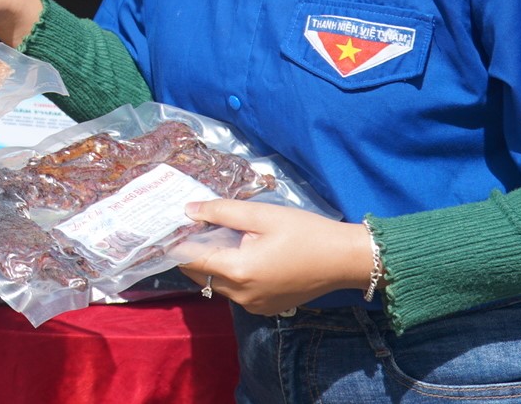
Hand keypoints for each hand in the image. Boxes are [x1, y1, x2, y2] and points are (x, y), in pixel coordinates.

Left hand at [173, 200, 372, 314]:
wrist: (345, 260)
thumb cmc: (305, 233)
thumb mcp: (262, 215)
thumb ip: (221, 212)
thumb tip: (188, 211)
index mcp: (237, 271)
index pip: (190, 260)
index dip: (178, 242)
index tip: (175, 225)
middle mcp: (241, 296)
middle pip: (200, 275)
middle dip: (195, 252)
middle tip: (202, 227)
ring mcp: (253, 306)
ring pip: (217, 284)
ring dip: (214, 264)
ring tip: (228, 237)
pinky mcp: (265, 309)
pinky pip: (236, 292)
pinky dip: (232, 275)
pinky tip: (247, 255)